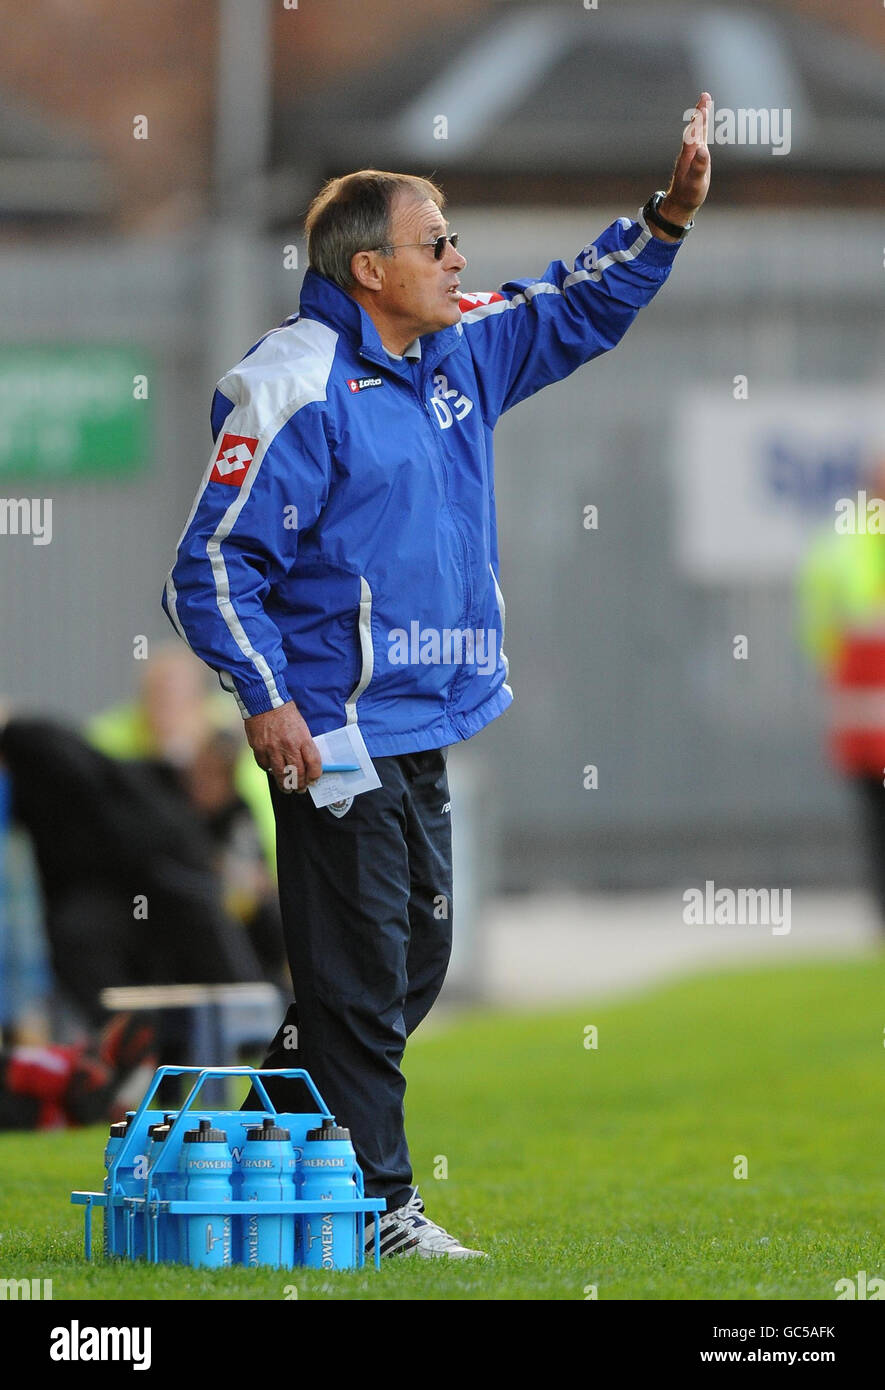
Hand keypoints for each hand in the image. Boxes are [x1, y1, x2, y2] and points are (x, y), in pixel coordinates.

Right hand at [244, 701, 322, 793]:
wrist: (265, 701)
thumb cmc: (286, 713)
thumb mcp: (302, 726)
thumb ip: (304, 745)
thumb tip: (308, 763)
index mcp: (302, 739)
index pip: (314, 764)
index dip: (315, 775)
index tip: (314, 780)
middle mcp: (288, 746)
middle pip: (297, 773)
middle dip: (300, 785)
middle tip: (300, 789)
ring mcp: (272, 749)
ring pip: (280, 775)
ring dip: (285, 785)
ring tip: (287, 789)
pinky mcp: (259, 749)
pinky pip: (265, 766)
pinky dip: (269, 770)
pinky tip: (273, 771)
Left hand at [654, 91, 711, 235]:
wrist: (680, 203)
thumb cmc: (689, 195)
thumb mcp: (696, 183)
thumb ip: (699, 167)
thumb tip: (703, 150)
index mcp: (690, 155)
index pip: (696, 132)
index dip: (700, 118)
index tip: (704, 104)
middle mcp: (689, 152)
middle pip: (696, 128)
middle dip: (701, 112)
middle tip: (705, 96)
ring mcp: (691, 154)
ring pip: (696, 132)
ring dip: (701, 117)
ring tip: (704, 103)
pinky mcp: (695, 158)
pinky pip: (698, 138)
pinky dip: (701, 127)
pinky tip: (702, 123)